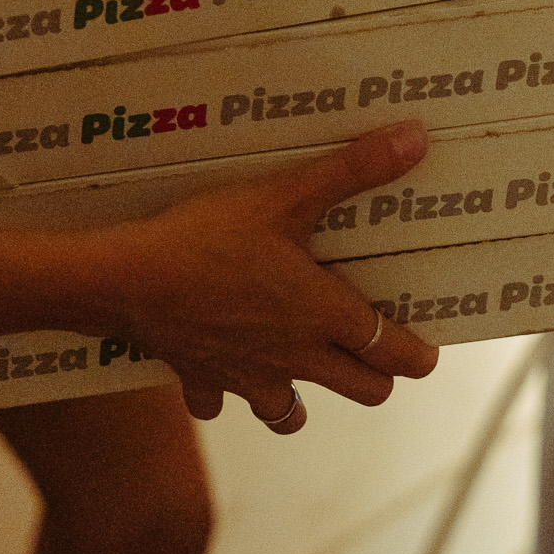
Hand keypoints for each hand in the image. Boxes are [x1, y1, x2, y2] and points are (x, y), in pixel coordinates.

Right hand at [90, 121, 439, 431]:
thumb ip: (353, 169)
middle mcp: (295, 358)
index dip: (419, 355)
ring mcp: (248, 378)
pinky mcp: (203, 380)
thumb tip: (415, 139)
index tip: (425, 349)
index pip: (396, 355)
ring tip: (301, 362)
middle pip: (364, 392)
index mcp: (324, 317)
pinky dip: (226, 391)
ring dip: (305, 394)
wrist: (127, 278)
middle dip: (377, 375)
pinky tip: (222, 364)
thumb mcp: (285, 194)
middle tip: (373, 346)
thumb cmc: (208, 237)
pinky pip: (220, 402)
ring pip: (293, 415)